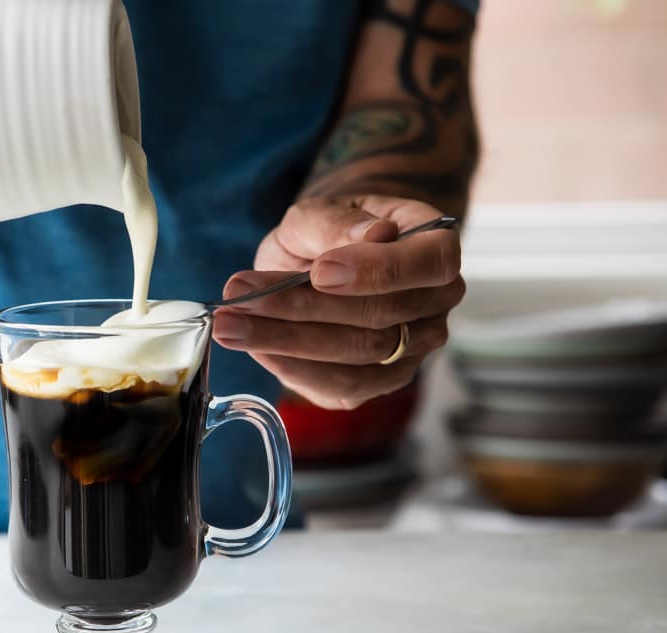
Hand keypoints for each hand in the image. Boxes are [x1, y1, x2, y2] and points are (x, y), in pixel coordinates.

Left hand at [213, 195, 464, 409]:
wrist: (325, 259)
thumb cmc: (329, 232)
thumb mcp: (320, 212)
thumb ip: (336, 222)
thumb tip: (371, 235)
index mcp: (437, 250)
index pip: (431, 264)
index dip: (377, 272)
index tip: (319, 271)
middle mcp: (434, 306)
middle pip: (379, 318)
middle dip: (302, 308)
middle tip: (238, 296)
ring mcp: (412, 351)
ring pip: (356, 357)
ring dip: (286, 342)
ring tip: (228, 324)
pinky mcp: (377, 382)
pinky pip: (341, 387)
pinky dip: (293, 369)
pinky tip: (255, 347)